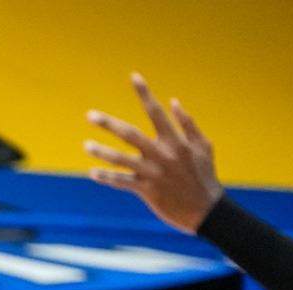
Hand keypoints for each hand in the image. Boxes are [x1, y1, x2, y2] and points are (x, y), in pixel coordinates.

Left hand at [85, 74, 223, 233]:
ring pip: (121, 160)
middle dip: (109, 123)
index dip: (144, 93)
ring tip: (86, 145)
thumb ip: (188, 123)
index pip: (156, 112)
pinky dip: (108, 178)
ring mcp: (153, 173)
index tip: (133, 76)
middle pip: (130, 134)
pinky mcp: (147, 191)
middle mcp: (161, 154)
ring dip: (102, 152)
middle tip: (89, 114)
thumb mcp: (203, 146)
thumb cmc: (205, 176)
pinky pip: (123, 182)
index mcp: (175, 141)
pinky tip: (92, 172)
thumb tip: (173, 101)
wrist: (206, 210)